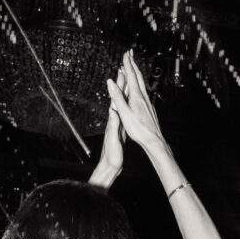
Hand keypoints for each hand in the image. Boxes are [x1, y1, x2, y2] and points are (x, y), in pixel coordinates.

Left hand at [88, 68, 125, 188]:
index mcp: (113, 121)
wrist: (110, 166)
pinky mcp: (121, 130)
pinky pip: (125, 114)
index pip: (116, 99)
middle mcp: (114, 121)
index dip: (119, 86)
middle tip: (123, 71)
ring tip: (127, 82)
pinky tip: (129, 103)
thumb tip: (113, 109)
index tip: (121, 72)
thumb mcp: (113, 139)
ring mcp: (117, 125)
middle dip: (121, 85)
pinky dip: (128, 105)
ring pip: (122, 105)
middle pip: (118, 99)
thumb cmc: (111, 155)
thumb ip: (113, 125)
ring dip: (124, 93)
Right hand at [106, 50, 164, 151]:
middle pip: (138, 75)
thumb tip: (110, 82)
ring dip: (136, 72)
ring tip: (133, 66)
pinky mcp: (148, 106)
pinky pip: (143, 90)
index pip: (131, 75)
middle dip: (133, 63)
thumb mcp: (124, 113)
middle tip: (130, 53)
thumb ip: (117, 97)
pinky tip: (139, 86)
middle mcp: (143, 96)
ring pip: (141, 82)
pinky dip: (139, 82)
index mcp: (136, 96)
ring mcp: (147, 101)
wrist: (153, 139)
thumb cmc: (138, 129)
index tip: (125, 53)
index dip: (127, 63)